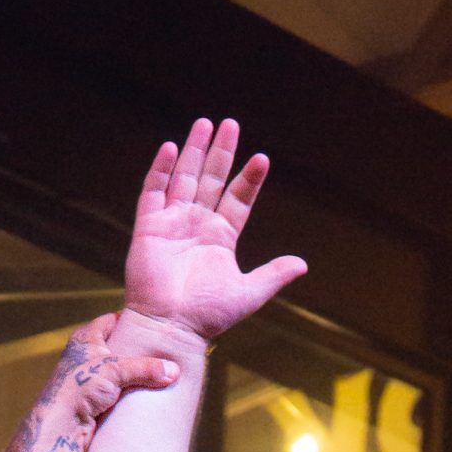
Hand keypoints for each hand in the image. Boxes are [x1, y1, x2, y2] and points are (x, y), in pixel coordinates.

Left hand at [41, 313, 182, 451]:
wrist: (62, 425)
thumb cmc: (79, 388)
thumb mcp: (116, 371)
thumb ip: (146, 368)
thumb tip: (173, 371)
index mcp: (86, 338)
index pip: (112, 320)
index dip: (131, 321)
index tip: (152, 326)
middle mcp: (86, 355)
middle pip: (118, 346)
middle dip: (137, 351)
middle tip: (160, 352)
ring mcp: (90, 378)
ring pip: (118, 372)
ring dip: (134, 376)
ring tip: (156, 376)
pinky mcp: (94, 400)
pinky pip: (117, 392)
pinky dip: (129, 394)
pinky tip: (143, 396)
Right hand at [121, 117, 306, 347]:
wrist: (171, 327)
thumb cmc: (208, 315)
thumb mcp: (248, 293)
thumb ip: (273, 275)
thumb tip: (303, 264)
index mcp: (221, 237)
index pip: (238, 199)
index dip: (249, 179)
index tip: (262, 159)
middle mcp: (197, 225)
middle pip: (211, 179)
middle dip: (221, 152)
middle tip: (230, 124)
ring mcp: (173, 223)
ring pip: (185, 178)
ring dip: (194, 151)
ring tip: (205, 123)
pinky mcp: (149, 227)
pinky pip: (153, 191)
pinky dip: (161, 170)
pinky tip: (171, 148)